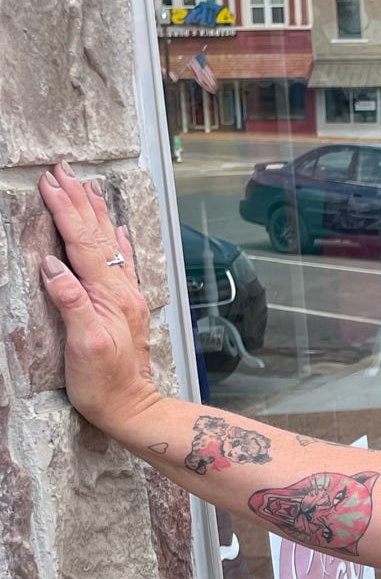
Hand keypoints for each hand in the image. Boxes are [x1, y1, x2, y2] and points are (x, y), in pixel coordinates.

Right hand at [37, 163, 158, 433]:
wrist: (134, 409)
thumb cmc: (104, 384)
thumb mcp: (83, 345)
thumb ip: (71, 301)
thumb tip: (52, 264)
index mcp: (109, 294)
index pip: (82, 241)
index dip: (64, 210)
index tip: (48, 182)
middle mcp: (121, 289)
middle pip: (97, 234)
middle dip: (78, 199)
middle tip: (62, 169)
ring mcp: (126, 297)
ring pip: (109, 243)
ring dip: (95, 212)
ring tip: (86, 185)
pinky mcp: (126, 307)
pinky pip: (121, 263)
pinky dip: (116, 241)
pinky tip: (117, 228)